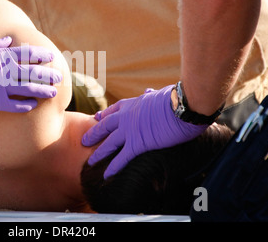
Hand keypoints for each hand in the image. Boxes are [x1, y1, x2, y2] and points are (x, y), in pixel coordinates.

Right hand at [0, 36, 62, 111]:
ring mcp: (0, 87)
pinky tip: (33, 105)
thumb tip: (9, 40)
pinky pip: (15, 105)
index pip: (26, 54)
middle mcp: (4, 71)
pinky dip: (25, 105)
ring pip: (28, 89)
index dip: (41, 55)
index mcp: (0, 56)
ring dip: (42, 90)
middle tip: (59, 77)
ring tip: (53, 92)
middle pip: (32, 72)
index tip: (51, 57)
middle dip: (47, 74)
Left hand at [81, 85, 207, 178]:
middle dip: (94, 134)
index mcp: (133, 103)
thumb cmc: (177, 98)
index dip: (104, 115)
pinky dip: (113, 167)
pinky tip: (106, 175)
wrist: (183, 105)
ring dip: (99, 154)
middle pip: (105, 126)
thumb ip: (151, 95)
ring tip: (90, 163)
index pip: (113, 110)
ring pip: (109, 143)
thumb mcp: (160, 93)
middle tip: (84, 140)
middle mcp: (127, 116)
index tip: (97, 118)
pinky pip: (122, 157)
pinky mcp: (139, 143)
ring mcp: (130, 130)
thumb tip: (147, 91)